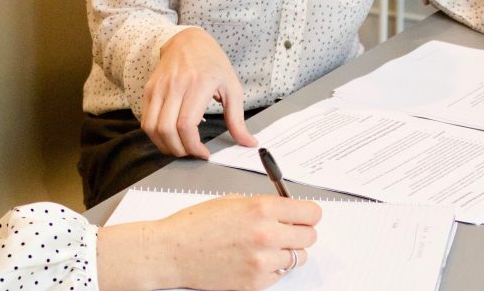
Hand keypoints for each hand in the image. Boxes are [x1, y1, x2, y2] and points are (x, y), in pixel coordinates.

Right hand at [97, 195, 321, 290]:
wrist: (172, 252)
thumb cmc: (195, 225)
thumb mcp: (233, 201)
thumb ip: (264, 205)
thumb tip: (286, 210)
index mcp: (262, 209)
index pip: (311, 213)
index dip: (308, 214)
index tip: (304, 216)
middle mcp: (267, 235)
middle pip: (310, 236)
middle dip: (300, 232)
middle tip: (287, 231)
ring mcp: (262, 262)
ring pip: (298, 258)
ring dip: (287, 252)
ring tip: (267, 247)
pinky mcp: (255, 283)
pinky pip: (280, 275)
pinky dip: (272, 269)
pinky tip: (254, 260)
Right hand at [142, 27, 257, 158]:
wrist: (188, 41)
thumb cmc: (212, 63)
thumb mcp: (232, 87)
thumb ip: (237, 119)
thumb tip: (249, 142)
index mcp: (198, 84)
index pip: (186, 124)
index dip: (193, 146)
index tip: (203, 153)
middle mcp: (175, 86)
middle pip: (167, 130)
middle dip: (179, 150)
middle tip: (191, 153)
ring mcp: (158, 87)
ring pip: (152, 128)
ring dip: (164, 145)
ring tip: (180, 147)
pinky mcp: (149, 90)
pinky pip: (146, 120)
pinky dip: (155, 135)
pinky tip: (170, 136)